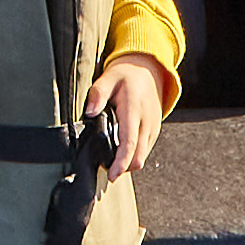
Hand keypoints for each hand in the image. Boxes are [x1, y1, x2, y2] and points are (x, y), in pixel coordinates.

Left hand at [90, 49, 172, 179]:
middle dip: (123, 168)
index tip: (112, 174)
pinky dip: (134, 155)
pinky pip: (145, 150)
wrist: (148, 70)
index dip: (121, 162)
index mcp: (134, 110)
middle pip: (138, 156)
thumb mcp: (108, 77)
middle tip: (106, 169)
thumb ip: (98, 94)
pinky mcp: (155, 131)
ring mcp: (153, 127)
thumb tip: (90, 112)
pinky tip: (122, 152)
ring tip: (112, 162)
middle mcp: (147, 122)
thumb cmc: (127, 75)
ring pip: (143, 156)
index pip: (130, 142)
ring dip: (129, 163)